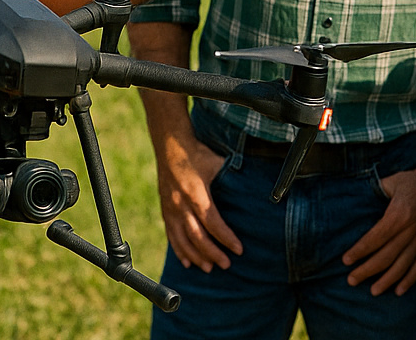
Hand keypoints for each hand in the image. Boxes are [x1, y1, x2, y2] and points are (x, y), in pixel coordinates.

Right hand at [153, 130, 242, 270]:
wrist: (170, 146)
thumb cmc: (197, 153)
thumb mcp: (217, 162)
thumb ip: (231, 175)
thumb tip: (251, 185)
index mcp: (196, 193)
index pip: (212, 222)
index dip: (226, 238)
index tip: (238, 249)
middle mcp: (181, 204)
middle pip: (197, 236)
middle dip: (212, 253)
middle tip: (226, 264)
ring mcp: (171, 209)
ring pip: (182, 240)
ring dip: (196, 256)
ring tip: (208, 268)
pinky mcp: (165, 210)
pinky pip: (171, 235)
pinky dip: (179, 250)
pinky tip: (187, 262)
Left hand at [343, 157, 415, 294]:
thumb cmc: (414, 180)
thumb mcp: (393, 182)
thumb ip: (377, 190)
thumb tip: (359, 195)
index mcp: (398, 214)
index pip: (374, 238)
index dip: (359, 251)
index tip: (346, 261)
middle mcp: (410, 230)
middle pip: (385, 256)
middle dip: (367, 270)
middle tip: (352, 280)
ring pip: (402, 265)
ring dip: (387, 280)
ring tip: (373, 291)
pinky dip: (410, 279)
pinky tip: (399, 290)